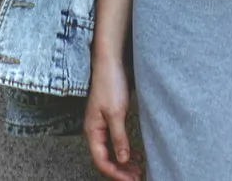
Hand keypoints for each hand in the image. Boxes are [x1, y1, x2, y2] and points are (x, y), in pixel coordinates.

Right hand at [85, 50, 143, 180]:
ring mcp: (103, 124)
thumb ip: (119, 137)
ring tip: (139, 169)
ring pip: (112, 150)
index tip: (130, 180)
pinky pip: (116, 140)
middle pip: (106, 158)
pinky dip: (126, 149)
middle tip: (138, 177)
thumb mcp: (116, 113)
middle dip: (121, 170)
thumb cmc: (110, 83)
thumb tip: (122, 159)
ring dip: (124, 162)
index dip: (115, 173)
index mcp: (92, 130)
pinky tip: (136, 154)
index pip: (101, 160)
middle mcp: (95, 130)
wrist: (111, 61)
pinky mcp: (111, 118)